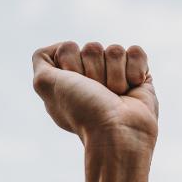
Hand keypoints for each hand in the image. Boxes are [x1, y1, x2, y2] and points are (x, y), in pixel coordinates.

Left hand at [32, 41, 157, 145]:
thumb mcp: (46, 85)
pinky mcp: (139, 77)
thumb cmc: (83, 112)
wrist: (118, 133)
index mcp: (71, 81)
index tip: (76, 88)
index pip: (68, 48)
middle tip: (99, 95)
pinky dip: (135, 69)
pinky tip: (132, 88)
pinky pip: (136, 53)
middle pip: (92, 48)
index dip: (72, 65)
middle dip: (95, 71)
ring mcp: (117, 78)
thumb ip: (41, 61)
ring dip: (115, 75)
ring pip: (115, 50)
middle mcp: (93, 80)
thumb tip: (60, 48)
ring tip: (116, 97)